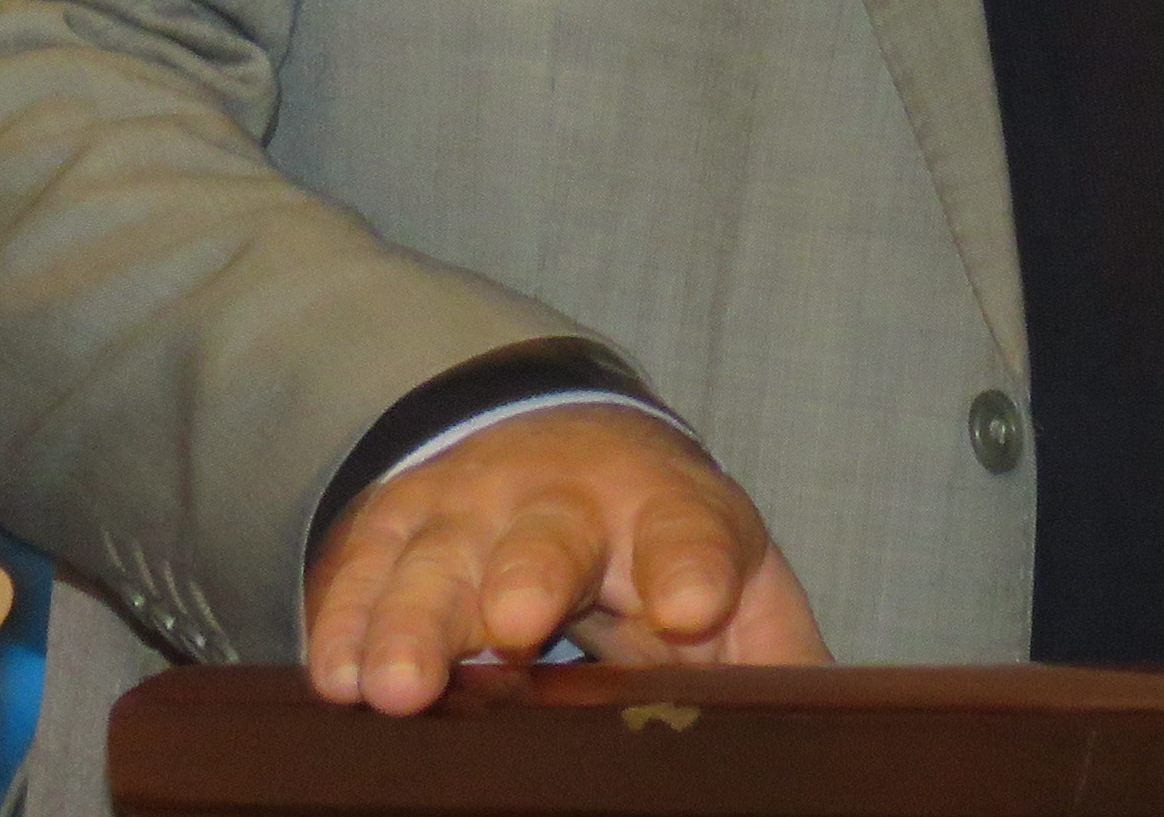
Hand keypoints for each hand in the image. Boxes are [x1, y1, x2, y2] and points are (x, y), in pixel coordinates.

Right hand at [303, 405, 828, 708]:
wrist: (555, 434)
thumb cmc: (657, 536)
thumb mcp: (730, 575)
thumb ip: (773, 651)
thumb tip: (828, 728)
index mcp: (667, 506)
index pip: (689, 528)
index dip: (691, 563)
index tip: (692, 604)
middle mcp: (563, 496)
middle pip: (548, 536)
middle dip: (531, 577)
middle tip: (521, 624)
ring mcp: (470, 504)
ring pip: (439, 560)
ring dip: (414, 621)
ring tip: (399, 687)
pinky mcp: (394, 525)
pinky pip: (361, 572)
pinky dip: (344, 620)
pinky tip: (336, 676)